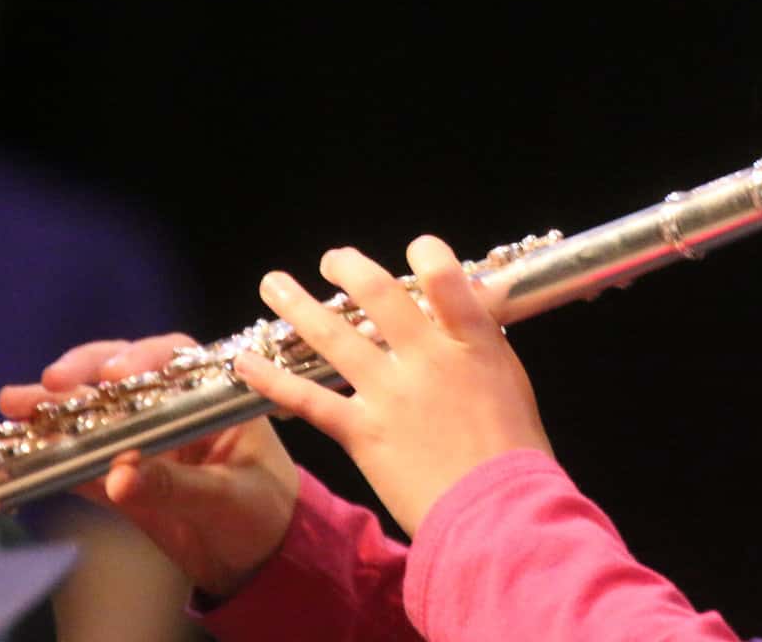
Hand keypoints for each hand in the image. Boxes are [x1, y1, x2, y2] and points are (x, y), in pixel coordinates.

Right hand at [0, 334, 300, 598]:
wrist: (262, 558)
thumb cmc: (265, 513)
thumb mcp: (228, 498)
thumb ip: (175, 486)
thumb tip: (118, 476)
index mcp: (214, 397)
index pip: (175, 360)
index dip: (140, 359)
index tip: (111, 374)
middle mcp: (175, 408)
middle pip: (124, 378)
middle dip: (82, 376)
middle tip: (46, 385)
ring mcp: (145, 440)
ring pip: (97, 413)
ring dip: (56, 409)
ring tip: (15, 405)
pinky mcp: (123, 475)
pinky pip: (85, 460)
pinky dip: (55, 456)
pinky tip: (24, 451)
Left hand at [235, 235, 550, 536]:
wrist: (496, 512)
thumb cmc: (513, 450)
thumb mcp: (509, 379)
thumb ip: (482, 341)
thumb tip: (472, 304)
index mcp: (472, 341)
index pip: (443, 275)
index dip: (426, 252)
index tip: (416, 250)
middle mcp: (427, 357)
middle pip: (378, 294)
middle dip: (349, 268)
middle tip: (332, 260)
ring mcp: (390, 393)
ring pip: (334, 336)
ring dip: (298, 306)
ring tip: (274, 285)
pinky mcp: (362, 432)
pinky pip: (309, 399)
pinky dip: (274, 379)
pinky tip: (248, 362)